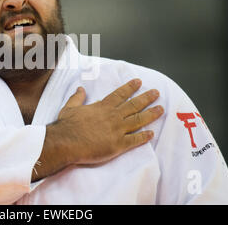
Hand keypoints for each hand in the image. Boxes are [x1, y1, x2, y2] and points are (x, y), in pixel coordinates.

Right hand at [32, 79, 162, 181]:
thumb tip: (80, 89)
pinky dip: (144, 137)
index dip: (130, 87)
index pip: (120, 94)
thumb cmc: (67, 126)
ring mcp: (117, 130)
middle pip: (133, 105)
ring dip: (150, 114)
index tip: (139, 82)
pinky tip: (152, 134)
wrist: (66, 142)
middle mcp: (113, 116)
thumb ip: (77, 98)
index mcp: (102, 107)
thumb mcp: (70, 107)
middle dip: (146, 98)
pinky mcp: (118, 145)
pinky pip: (134, 140)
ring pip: (138, 120)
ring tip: (161, 109)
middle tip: (156, 92)